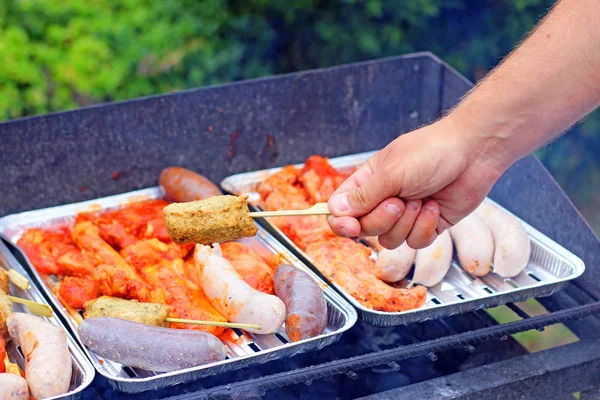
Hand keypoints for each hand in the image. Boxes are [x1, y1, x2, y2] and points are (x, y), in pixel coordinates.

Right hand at [327, 116, 506, 249]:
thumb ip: (362, 196)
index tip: (351, 226)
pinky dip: (425, 227)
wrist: (474, 153)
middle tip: (399, 201)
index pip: (341, 210)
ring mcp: (405, 214)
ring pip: (390, 240)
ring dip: (406, 223)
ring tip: (421, 199)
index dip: (341, 222)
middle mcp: (383, 199)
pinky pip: (415, 242)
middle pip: (365, 228)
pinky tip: (434, 206)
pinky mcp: (427, 225)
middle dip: (383, 218)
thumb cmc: (431, 152)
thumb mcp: (390, 173)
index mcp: (368, 182)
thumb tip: (335, 211)